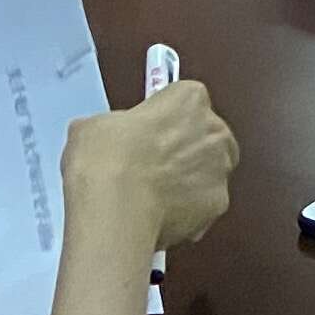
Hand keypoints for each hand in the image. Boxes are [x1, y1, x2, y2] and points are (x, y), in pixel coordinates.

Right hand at [65, 80, 237, 254]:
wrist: (116, 204)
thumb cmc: (108, 158)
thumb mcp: (95, 126)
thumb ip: (114, 126)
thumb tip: (105, 137)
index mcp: (189, 98)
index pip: (186, 103)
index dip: (165, 121)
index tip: (148, 136)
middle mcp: (214, 129)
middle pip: (206, 136)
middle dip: (185, 150)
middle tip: (153, 168)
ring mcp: (219, 167)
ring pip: (210, 172)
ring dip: (191, 181)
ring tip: (157, 196)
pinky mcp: (218, 203)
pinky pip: (205, 205)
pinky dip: (189, 211)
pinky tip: (162, 216)